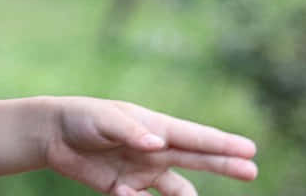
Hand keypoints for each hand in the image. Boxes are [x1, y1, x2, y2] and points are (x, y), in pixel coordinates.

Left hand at [44, 98, 257, 195]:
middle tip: (252, 171)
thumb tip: (157, 145)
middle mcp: (156, 150)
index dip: (223, 144)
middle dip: (225, 165)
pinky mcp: (125, 189)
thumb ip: (131, 131)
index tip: (250, 149)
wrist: (53, 135)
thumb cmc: (82, 117)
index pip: (195, 137)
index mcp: (155, 126)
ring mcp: (143, 171)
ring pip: (178, 190)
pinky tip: (121, 191)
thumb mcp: (105, 119)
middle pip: (198, 160)